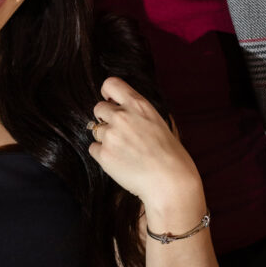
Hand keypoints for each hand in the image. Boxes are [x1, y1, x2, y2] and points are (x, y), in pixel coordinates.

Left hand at [88, 77, 202, 213]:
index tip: (110, 102)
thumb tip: (123, 107)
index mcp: (139, 105)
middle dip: (105, 119)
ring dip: (105, 139)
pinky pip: (93, 149)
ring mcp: (111, 135)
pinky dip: (102, 155)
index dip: (107, 93)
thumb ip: (140, 113)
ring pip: (95, 130)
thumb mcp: (160, 122)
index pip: (111, 84)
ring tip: (124, 151)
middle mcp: (122, 117)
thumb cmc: (171, 155)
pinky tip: (119, 161)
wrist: (170, 182)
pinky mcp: (103, 155)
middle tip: (118, 133)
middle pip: (98, 108)